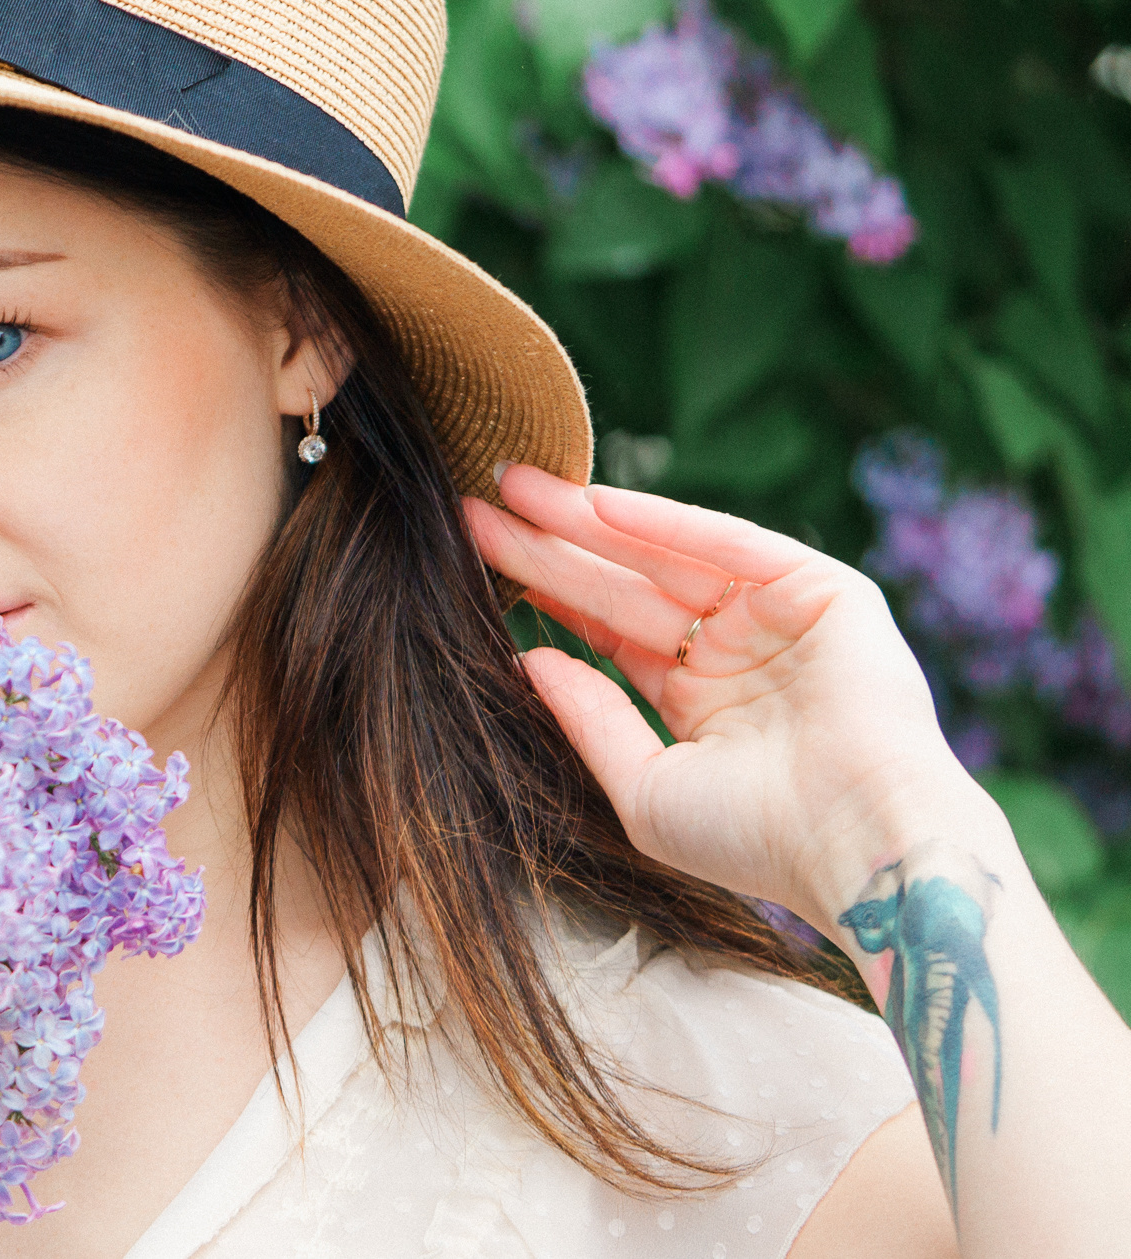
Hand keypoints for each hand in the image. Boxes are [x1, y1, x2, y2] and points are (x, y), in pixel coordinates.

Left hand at [464, 462, 996, 935]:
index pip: (609, 634)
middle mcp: (740, 655)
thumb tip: (526, 659)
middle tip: (472, 507)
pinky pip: (728, 543)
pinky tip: (595, 502)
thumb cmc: (757, 840)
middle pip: (623, 588)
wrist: (860, 844)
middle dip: (549, 548)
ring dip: (589, 521)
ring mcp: (780, 620)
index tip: (478, 561)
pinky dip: (664, 521)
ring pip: (664, 557)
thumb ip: (590, 719)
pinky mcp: (822, 591)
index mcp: (702, 706)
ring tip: (512, 487)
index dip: (547, 594)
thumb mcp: (645, 787)